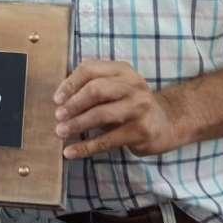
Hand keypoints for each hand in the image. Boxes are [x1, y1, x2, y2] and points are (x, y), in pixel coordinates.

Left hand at [54, 60, 180, 158]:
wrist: (165, 123)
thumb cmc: (129, 104)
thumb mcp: (115, 88)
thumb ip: (92, 87)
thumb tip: (59, 99)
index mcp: (122, 70)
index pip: (90, 69)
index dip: (70, 83)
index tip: (56, 99)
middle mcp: (133, 85)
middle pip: (96, 89)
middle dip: (73, 104)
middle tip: (57, 115)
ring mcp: (139, 108)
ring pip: (101, 114)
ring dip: (77, 124)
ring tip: (60, 131)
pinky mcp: (141, 131)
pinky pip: (107, 140)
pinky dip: (86, 147)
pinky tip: (70, 152)